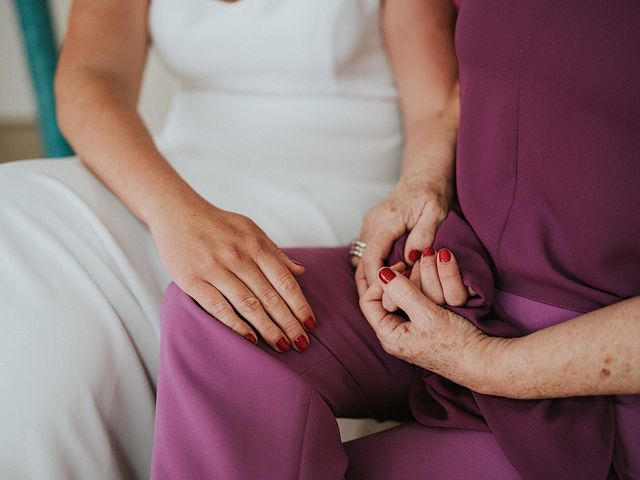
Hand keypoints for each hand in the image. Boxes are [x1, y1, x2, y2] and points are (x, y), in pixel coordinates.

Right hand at [150, 197, 314, 352]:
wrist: (176, 213)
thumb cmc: (218, 224)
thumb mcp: (250, 230)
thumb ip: (274, 252)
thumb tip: (301, 270)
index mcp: (255, 245)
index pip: (284, 280)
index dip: (299, 304)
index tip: (310, 324)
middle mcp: (237, 257)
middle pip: (269, 296)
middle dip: (288, 322)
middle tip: (302, 343)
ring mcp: (214, 268)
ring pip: (247, 304)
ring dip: (267, 328)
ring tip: (281, 345)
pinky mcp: (192, 280)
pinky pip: (217, 306)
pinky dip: (235, 324)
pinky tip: (250, 339)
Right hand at [354, 172, 450, 291]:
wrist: (424, 174)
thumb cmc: (432, 193)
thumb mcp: (435, 214)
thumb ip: (423, 236)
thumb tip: (411, 259)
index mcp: (386, 221)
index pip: (372, 258)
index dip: (376, 282)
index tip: (387, 298)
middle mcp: (372, 223)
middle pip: (360, 263)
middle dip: (367, 286)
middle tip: (381, 307)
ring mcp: (369, 225)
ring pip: (360, 259)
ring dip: (368, 278)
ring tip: (383, 299)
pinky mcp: (371, 227)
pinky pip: (366, 252)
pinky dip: (371, 268)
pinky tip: (384, 281)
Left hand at [359, 265, 494, 389]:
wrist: (482, 361)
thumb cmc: (456, 343)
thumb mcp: (427, 314)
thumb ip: (403, 292)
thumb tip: (381, 273)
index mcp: (389, 335)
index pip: (368, 301)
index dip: (380, 281)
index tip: (401, 266)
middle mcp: (395, 335)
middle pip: (383, 299)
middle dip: (396, 279)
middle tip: (412, 265)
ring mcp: (409, 332)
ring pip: (399, 299)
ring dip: (409, 281)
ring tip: (424, 270)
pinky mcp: (424, 328)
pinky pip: (413, 303)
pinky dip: (419, 289)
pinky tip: (431, 282)